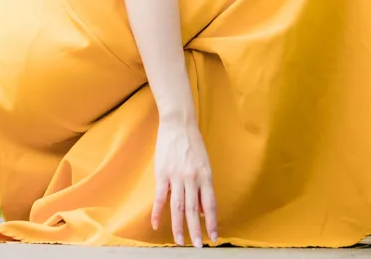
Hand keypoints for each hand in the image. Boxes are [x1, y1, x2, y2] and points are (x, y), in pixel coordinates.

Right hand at [151, 117, 217, 246]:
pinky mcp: (162, 174)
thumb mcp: (205, 164)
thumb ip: (203, 188)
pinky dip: (158, 212)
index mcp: (206, 176)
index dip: (213, 223)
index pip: (210, 205)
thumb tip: (204, 210)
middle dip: (196, 231)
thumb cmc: (193, 143)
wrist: (178, 124)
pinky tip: (156, 224)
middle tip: (198, 246)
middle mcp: (192, 179)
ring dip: (179, 226)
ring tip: (180, 241)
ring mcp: (176, 177)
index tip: (214, 238)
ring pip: (178, 207)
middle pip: (194, 210)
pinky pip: (160, 198)